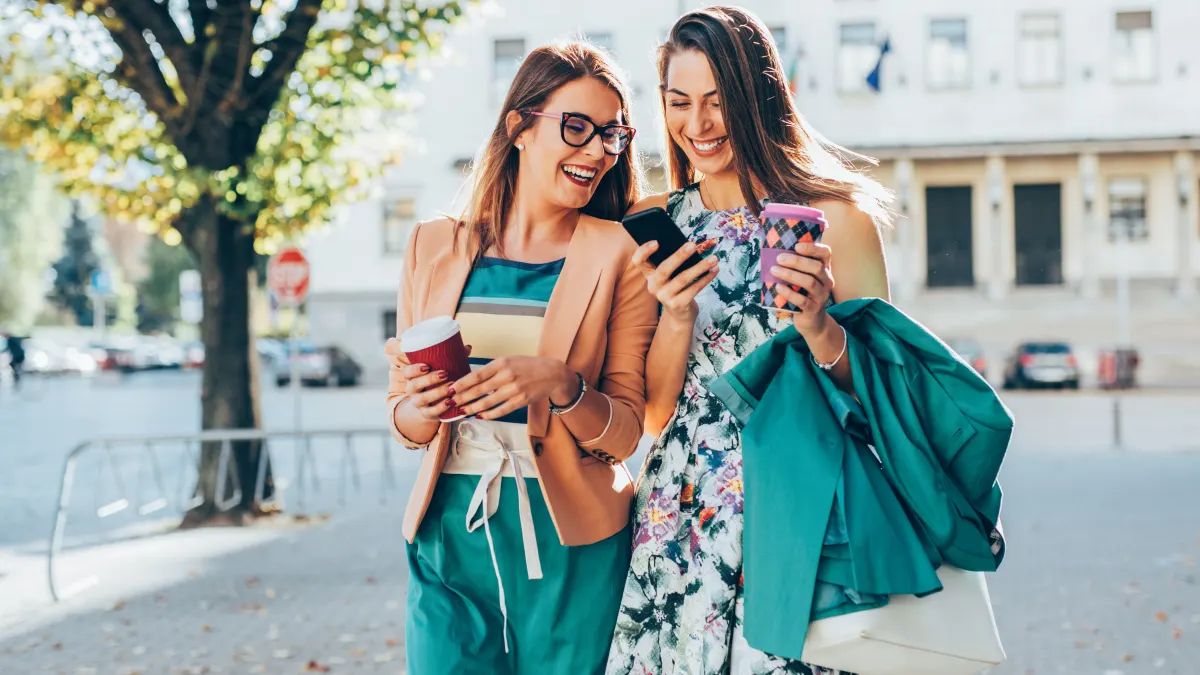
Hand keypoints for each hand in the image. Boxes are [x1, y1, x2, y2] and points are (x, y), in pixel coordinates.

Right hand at [385, 338, 471, 421]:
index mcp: (412, 377)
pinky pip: (430, 412)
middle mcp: (411, 390)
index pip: (407, 372)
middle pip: (414, 385)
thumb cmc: (437, 381)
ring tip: (451, 387)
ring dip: (437, 393)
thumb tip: (467, 347)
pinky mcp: (425, 414)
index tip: (427, 366)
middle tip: (445, 374)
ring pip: (422, 399)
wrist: (432, 403)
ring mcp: (417, 403)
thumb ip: (450, 358)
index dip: (414, 369)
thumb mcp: (440, 369)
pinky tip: (450, 402)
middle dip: (429, 379)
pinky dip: (441, 407)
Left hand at [452, 356, 574, 420]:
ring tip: (462, 410)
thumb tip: (472, 380)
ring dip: (473, 407)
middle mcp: (507, 375)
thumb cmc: (528, 366)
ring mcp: (514, 389)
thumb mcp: (509, 360)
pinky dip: (489, 414)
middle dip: (463, 397)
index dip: (462, 383)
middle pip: (479, 389)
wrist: (552, 374)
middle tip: (451, 402)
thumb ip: (492, 369)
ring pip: (488, 402)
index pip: (477, 375)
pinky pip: (501, 410)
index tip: (450, 388)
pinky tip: (480, 415)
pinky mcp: (520, 401)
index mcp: (502, 363)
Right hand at [633, 239, 718, 321]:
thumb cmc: (676, 286)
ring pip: (683, 278)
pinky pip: (694, 289)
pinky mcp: (678, 305)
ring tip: (713, 258)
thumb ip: (673, 262)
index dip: (644, 251)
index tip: (656, 242)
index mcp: (649, 274)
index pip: (638, 261)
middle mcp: (653, 286)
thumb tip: (690, 246)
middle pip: (664, 269)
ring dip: (700, 267)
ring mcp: (664, 297)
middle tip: (692, 245)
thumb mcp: (670, 275)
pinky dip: (706, 278)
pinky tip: (714, 270)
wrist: (680, 313)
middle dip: (679, 256)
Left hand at [769, 242, 834, 334]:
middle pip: (816, 267)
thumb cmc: (803, 294)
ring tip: (774, 270)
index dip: (813, 247)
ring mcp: (821, 296)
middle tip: (779, 258)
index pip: (825, 253)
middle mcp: (826, 281)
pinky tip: (778, 287)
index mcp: (824, 270)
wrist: (811, 321)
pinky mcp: (813, 309)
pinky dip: (789, 293)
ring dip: (790, 275)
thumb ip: (792, 265)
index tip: (796, 246)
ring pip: (809, 282)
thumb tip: (766, 248)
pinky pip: (802, 301)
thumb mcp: (801, 279)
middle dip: (797, 261)